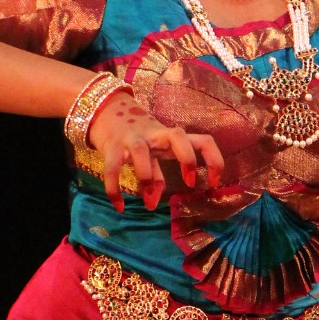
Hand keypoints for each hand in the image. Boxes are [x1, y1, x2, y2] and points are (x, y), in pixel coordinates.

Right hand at [88, 90, 224, 212]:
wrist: (105, 113)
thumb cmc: (138, 137)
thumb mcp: (152, 153)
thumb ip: (157, 176)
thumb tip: (153, 203)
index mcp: (170, 136)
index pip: (202, 140)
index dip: (213, 159)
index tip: (213, 182)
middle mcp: (154, 134)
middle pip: (177, 135)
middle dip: (187, 157)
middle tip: (190, 183)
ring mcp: (132, 138)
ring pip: (141, 151)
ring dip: (146, 176)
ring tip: (148, 201)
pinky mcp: (112, 147)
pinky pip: (112, 168)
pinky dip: (114, 189)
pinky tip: (119, 206)